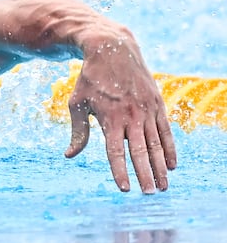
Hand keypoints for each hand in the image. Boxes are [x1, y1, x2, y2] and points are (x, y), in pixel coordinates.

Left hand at [64, 35, 176, 192]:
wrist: (112, 49)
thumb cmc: (89, 80)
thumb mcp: (77, 104)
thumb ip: (78, 132)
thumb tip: (70, 155)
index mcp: (110, 118)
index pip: (116, 152)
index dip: (120, 172)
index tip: (125, 189)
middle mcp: (131, 115)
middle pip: (140, 151)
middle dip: (145, 175)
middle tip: (149, 194)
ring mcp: (147, 109)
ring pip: (156, 143)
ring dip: (160, 166)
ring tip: (162, 186)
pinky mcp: (158, 103)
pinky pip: (166, 131)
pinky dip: (170, 148)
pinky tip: (171, 165)